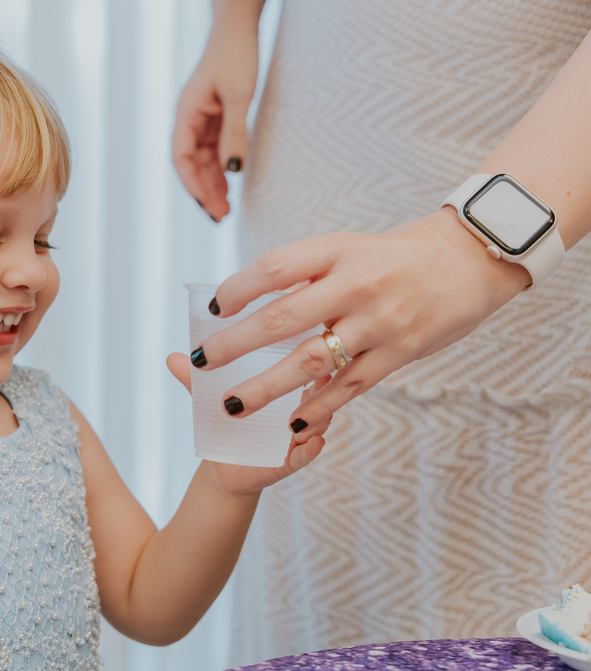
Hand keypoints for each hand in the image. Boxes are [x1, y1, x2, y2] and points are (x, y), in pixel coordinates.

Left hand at [168, 353, 330, 496]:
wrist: (222, 465)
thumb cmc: (224, 424)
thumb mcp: (211, 400)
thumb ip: (194, 381)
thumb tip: (172, 357)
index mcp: (280, 388)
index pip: (298, 366)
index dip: (307, 353)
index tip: (311, 339)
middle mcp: (297, 407)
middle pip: (316, 390)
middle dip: (318, 381)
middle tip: (317, 374)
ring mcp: (298, 434)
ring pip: (318, 421)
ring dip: (318, 415)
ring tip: (314, 411)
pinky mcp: (292, 459)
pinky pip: (307, 454)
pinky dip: (312, 448)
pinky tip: (314, 441)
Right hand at [171, 23, 258, 221]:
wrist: (237, 26)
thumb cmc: (235, 55)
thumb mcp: (239, 96)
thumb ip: (235, 134)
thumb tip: (234, 172)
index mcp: (185, 114)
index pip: (181, 159)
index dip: (193, 185)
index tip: (209, 206)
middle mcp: (188, 120)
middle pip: (190, 165)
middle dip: (204, 192)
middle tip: (221, 217)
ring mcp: (201, 120)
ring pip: (201, 160)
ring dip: (212, 184)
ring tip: (226, 209)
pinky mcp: (214, 118)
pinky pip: (213, 150)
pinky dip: (221, 168)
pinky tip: (230, 185)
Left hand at [190, 209, 531, 442]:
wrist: (470, 258)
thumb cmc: (393, 257)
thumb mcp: (347, 248)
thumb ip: (305, 274)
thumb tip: (247, 303)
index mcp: (337, 250)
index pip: (275, 268)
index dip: (238, 288)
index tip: (213, 308)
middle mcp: (356, 284)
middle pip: (282, 318)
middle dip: (234, 345)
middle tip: (201, 361)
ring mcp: (378, 321)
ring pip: (311, 360)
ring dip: (266, 387)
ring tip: (232, 404)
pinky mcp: (400, 352)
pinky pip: (351, 386)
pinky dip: (319, 406)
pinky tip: (292, 422)